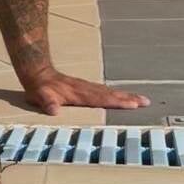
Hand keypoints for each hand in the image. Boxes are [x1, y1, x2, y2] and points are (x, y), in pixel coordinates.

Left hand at [21, 69, 149, 117]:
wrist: (37, 72)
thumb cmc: (40, 88)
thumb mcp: (40, 96)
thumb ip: (47, 102)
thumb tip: (53, 110)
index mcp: (78, 94)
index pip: (101, 99)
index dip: (116, 102)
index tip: (132, 105)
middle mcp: (86, 89)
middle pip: (110, 94)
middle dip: (128, 98)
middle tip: (146, 102)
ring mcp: (86, 87)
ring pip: (109, 91)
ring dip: (125, 95)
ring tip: (141, 99)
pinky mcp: (85, 87)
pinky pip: (104, 90)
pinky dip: (115, 94)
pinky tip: (122, 96)